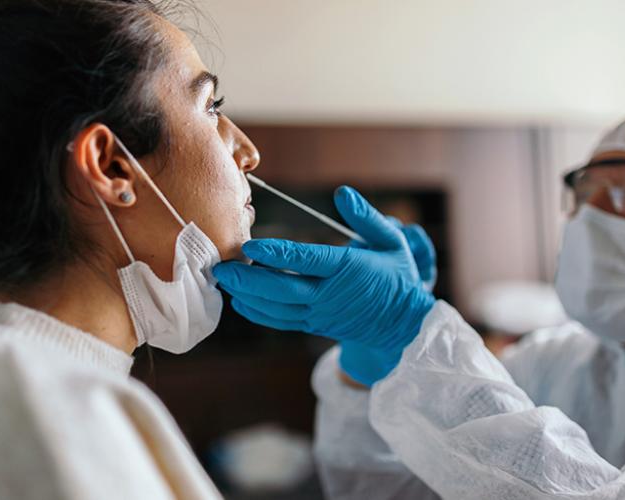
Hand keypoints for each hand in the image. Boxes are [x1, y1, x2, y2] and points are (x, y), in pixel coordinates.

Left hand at [213, 186, 435, 385]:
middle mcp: (329, 294)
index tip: (251, 246)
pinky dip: (259, 313)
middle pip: (283, 289)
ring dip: (249, 296)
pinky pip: (281, 321)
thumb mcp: (392, 240)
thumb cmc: (396, 276)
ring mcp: (319, 314)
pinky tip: (241, 301)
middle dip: (249, 280)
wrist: (402, 324)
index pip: (307, 260)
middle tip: (221, 268)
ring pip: (277, 308)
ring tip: (225, 281)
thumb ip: (366, 217)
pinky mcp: (314, 325)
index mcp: (347, 269)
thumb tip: (342, 192)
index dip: (277, 253)